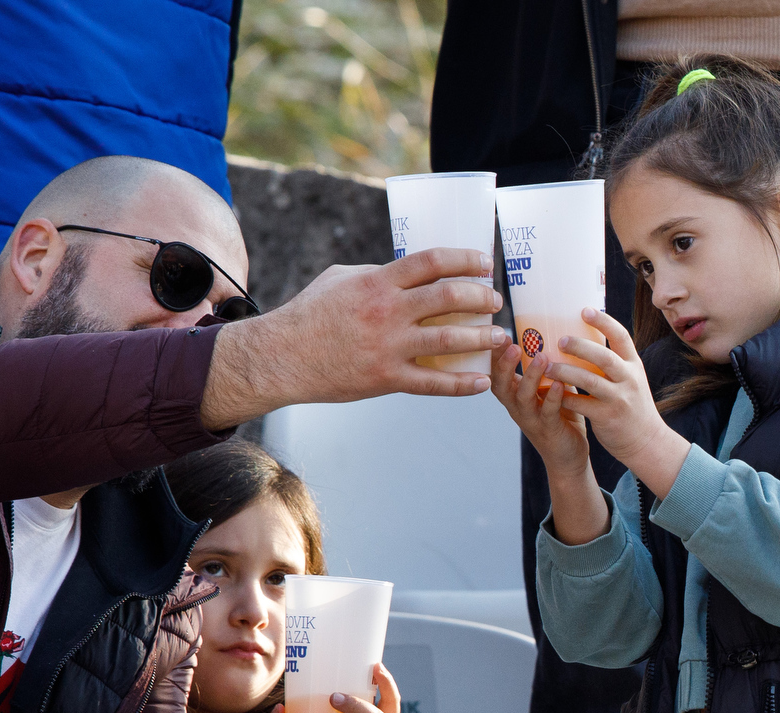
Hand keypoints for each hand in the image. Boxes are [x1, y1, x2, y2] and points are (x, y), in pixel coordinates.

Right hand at [201, 248, 507, 427]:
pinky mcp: (385, 379)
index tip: (485, 263)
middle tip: (495, 301)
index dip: (465, 259)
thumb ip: (376, 274)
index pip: (432, 262)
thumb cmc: (308, 315)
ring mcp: (388, 347)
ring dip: (480, 337)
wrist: (281, 357)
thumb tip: (405, 272)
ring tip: (498, 336)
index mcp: (377, 282)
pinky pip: (433, 383)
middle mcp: (387, 312)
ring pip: (449, 339)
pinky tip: (480, 383)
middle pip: (448, 297)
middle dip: (480, 297)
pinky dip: (461, 385)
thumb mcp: (339, 279)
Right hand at [490, 341, 590, 480]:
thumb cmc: (560, 418)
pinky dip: (553, 397)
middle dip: (504, 365)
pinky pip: (548, 412)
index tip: (499, 333)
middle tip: (511, 344)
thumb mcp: (549, 389)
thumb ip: (549, 369)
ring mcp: (531, 420)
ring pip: (523, 398)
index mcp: (514, 396)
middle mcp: (517, 408)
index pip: (497, 373)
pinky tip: (560, 384)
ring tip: (541, 358)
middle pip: (501, 385)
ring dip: (531, 377)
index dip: (495, 355)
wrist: (568, 457)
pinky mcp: (549, 430)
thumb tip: (558, 334)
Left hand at [541, 308, 691, 496]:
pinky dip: (565, 397)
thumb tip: (584, 339)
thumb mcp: (630, 379)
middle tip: (559, 340)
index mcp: (633, 365)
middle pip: (603, 356)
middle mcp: (628, 379)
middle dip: (580, 346)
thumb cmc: (631, 406)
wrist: (646, 441)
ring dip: (566, 372)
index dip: (603, 321)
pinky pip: (582, 404)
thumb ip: (613, 362)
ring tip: (547, 367)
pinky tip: (549, 392)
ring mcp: (619, 399)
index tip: (584, 310)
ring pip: (590, 380)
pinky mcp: (608, 417)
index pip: (621, 336)